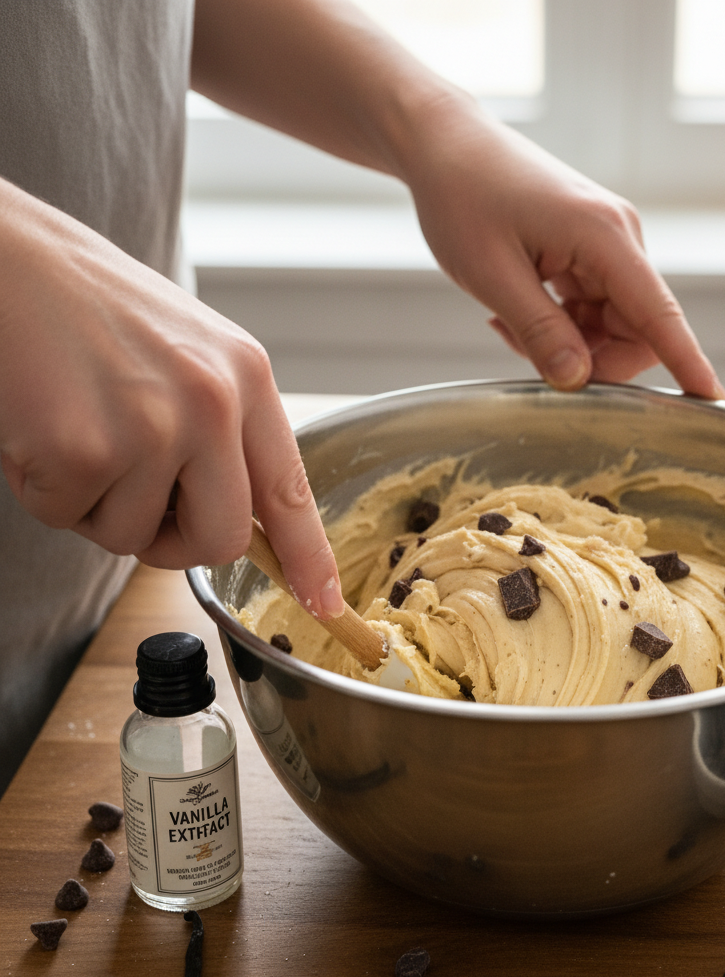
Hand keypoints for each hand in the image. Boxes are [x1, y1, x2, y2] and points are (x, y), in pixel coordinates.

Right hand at [0, 180, 344, 618]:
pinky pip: (69, 517)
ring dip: (97, 505)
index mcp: (247, 379)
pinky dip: (46, 489)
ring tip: (77, 431)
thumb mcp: (191, 353)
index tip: (324, 604)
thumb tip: (240, 519)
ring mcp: (153, 427)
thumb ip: (224, 429)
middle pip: (220, 539)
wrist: (4, 256)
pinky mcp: (85, 449)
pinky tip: (40, 427)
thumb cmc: (92, 307)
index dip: (308, 557)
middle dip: (174, 542)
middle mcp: (213, 404)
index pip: (290, 491)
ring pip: (134, 536)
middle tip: (134, 502)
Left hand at [402, 98, 724, 397]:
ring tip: (511, 324)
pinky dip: (558, 324)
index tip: (712, 400)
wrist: (445, 145)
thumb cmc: (463, 196)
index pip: (659, 315)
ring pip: (610, 325)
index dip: (687, 362)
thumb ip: (540, 332)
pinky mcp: (586, 250)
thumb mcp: (492, 275)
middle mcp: (618, 238)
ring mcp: (603, 244)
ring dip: (569, 343)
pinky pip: (589, 309)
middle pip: (637, 330)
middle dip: (595, 361)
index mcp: (604, 237)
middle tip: (536, 360)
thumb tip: (578, 380)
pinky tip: (515, 312)